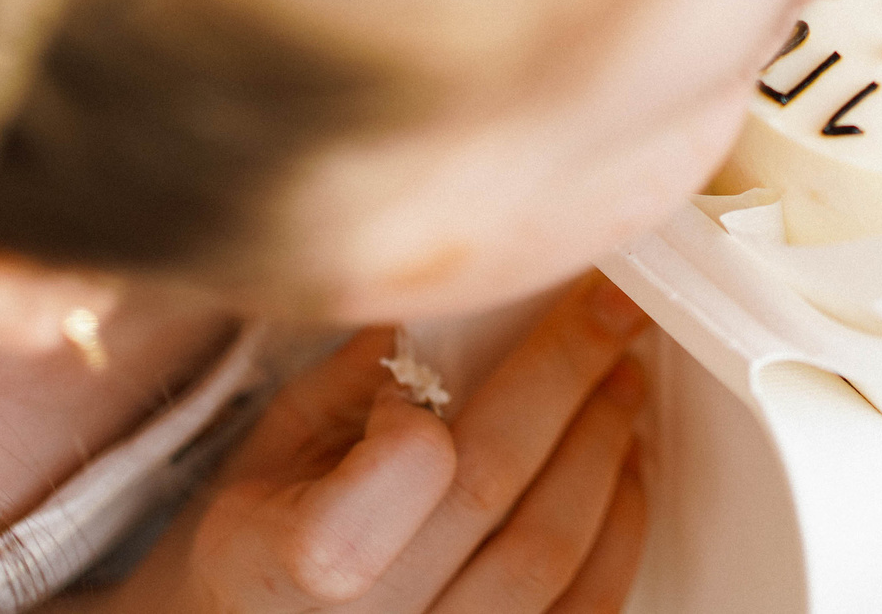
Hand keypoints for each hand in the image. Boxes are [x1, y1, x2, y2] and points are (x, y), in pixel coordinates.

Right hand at [101, 274, 648, 612]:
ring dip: (604, 449)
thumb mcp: (272, 451)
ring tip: (623, 382)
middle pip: (490, 489)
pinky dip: (618, 530)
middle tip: (611, 308)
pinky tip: (621, 469)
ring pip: (552, 555)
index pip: (384, 479)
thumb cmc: (259, 550)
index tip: (446, 359)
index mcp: (275, 566)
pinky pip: (587, 610)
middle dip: (566, 376)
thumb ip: (355, 378)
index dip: (427, 410)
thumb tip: (461, 299)